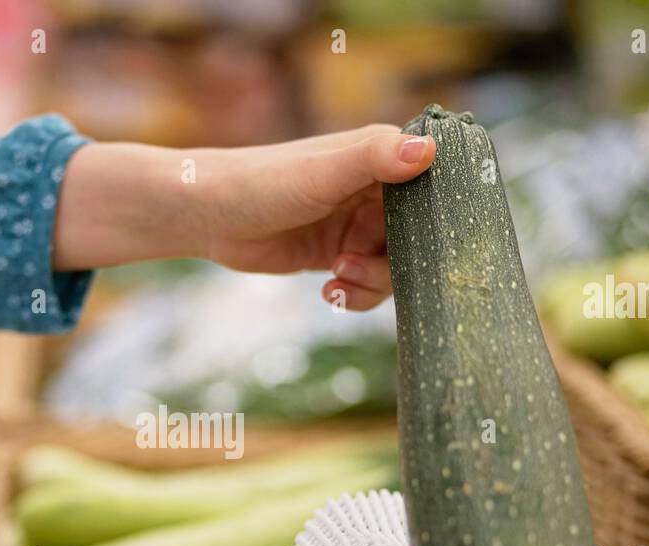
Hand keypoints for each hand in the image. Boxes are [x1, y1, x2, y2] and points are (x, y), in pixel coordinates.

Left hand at [53, 126, 435, 310]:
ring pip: (394, 266)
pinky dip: (355, 293)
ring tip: (338, 274)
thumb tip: (430, 149)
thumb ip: (375, 158)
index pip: (435, 186)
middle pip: (419, 236)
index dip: (439, 218)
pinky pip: (367, 282)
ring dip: (372, 281)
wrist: (209, 215)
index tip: (429, 246)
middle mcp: (376, 190)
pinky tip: (329, 290)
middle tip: (359, 264)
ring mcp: (357, 224)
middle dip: (397, 261)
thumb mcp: (323, 172)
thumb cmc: (263, 181)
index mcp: (383, 157)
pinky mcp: (339, 253)